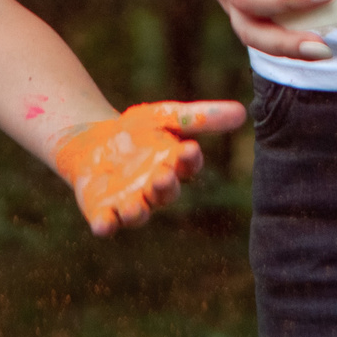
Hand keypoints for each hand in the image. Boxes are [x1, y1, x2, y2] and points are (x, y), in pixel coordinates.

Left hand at [53, 100, 249, 234]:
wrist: (93, 141)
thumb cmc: (138, 130)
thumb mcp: (166, 116)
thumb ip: (200, 117)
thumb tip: (243, 111)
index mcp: (175, 167)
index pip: (188, 165)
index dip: (189, 159)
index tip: (190, 149)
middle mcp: (155, 190)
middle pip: (165, 192)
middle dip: (164, 186)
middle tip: (162, 176)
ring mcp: (129, 202)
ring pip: (138, 213)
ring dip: (137, 212)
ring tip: (134, 206)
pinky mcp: (103, 211)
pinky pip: (107, 223)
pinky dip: (105, 225)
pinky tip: (102, 225)